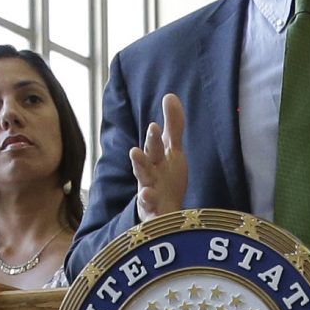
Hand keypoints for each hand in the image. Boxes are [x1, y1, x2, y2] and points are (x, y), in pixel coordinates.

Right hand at [130, 93, 189, 220]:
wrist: (166, 212)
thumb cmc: (168, 178)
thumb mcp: (173, 151)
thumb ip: (173, 126)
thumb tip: (170, 94)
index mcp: (155, 160)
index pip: (154, 147)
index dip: (154, 138)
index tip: (155, 126)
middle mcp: (149, 177)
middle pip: (145, 168)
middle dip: (141, 160)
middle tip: (135, 152)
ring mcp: (150, 196)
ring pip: (144, 190)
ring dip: (143, 189)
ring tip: (144, 189)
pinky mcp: (154, 215)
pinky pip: (152, 214)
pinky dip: (151, 212)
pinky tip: (150, 206)